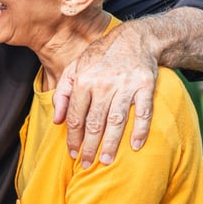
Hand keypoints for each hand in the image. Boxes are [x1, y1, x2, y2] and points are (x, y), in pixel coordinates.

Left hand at [53, 23, 156, 168]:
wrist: (134, 39)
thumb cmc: (100, 57)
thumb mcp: (74, 68)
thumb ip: (62, 93)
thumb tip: (57, 120)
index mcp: (83, 81)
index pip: (75, 116)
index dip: (73, 137)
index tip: (72, 153)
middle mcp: (103, 84)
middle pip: (94, 122)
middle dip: (89, 146)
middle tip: (87, 164)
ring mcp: (126, 86)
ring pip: (116, 120)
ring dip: (111, 143)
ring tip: (105, 160)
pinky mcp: (145, 86)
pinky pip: (143, 112)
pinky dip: (140, 130)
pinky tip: (135, 146)